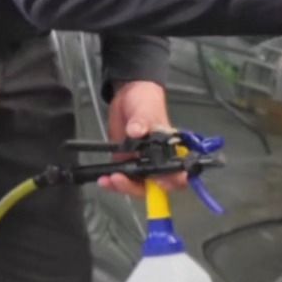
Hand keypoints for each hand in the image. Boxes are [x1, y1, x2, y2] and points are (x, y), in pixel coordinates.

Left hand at [101, 80, 186, 198]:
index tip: (158, 182)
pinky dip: (113, 181)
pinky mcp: (126, 161)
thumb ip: (142, 121)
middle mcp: (158, 161)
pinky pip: (123, 177)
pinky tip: (103, 179)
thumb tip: (136, 132)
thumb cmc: (146, 101)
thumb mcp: (146, 109)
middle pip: (155, 186)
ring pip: (138, 185)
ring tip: (108, 180)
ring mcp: (142, 163)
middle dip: (137, 187)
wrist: (128, 95)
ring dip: (123, 186)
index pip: (178, 174)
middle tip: (120, 179)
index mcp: (172, 151)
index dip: (171, 182)